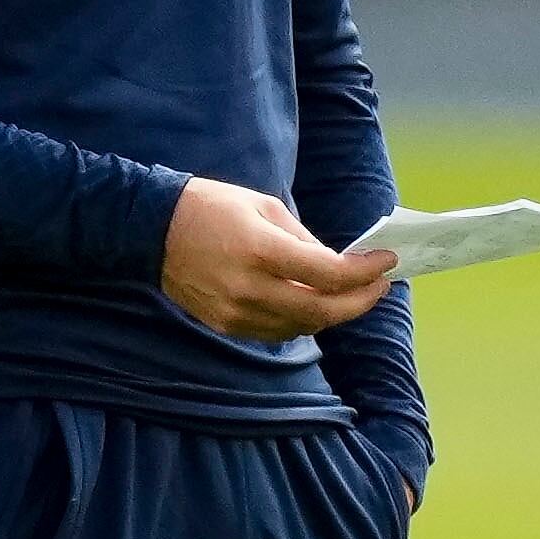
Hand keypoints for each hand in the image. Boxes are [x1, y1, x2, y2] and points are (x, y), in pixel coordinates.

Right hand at [159, 178, 394, 339]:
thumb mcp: (264, 207)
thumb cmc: (211, 207)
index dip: (365, 271)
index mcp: (261, 250)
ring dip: (335, 313)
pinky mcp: (227, 325)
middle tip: (379, 286)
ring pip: (303, 326)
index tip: (387, 262)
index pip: (328, 273)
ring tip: (353, 294)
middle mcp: (249, 287)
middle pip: (322, 310)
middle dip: (360, 300)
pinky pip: (278, 331)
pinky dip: (304, 320)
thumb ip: (304, 240)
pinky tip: (317, 303)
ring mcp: (236, 312)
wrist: (152, 230)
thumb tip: (337, 265)